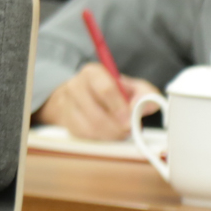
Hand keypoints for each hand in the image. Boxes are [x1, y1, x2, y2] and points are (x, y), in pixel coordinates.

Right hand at [35, 64, 163, 141]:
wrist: (85, 97)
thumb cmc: (112, 92)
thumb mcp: (132, 88)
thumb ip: (146, 94)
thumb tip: (146, 105)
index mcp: (93, 73)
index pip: (105, 89)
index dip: (119, 107)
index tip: (130, 119)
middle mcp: (75, 85)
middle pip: (96, 113)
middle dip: (116, 127)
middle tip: (127, 129)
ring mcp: (66, 103)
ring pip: (90, 127)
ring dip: (110, 134)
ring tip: (120, 131)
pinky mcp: (64, 120)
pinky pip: (84, 135)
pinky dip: (100, 138)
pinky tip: (107, 132)